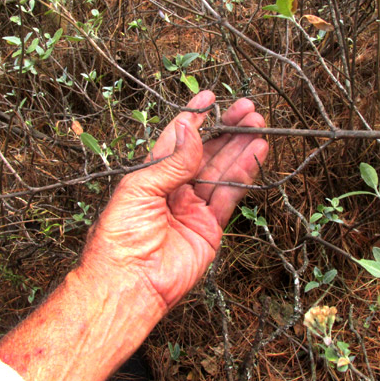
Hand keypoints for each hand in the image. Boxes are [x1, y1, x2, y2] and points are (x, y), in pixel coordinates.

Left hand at [84, 91, 268, 308]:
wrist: (129, 284)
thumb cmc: (120, 236)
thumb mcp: (140, 188)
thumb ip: (171, 161)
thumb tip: (187, 127)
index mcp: (151, 176)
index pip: (176, 140)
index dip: (194, 118)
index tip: (210, 96)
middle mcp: (174, 189)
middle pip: (205, 152)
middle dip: (226, 129)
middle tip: (248, 109)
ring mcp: (193, 208)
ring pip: (222, 170)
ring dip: (240, 147)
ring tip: (259, 125)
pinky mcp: (210, 228)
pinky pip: (230, 196)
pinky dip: (244, 174)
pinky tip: (256, 153)